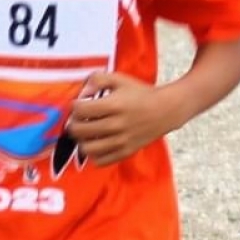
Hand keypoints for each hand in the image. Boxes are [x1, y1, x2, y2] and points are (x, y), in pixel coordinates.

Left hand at [65, 71, 184, 165]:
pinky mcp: (126, 152)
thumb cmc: (140, 93)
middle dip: (74, 124)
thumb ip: (97, 79)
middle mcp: (116, 125)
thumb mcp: (119, 79)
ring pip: (87, 149)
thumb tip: (82, 92)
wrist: (166, 110)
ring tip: (87, 133)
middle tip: (79, 120)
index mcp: (114, 105)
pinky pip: (101, 161)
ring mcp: (121, 141)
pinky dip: (94, 154)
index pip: (80, 110)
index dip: (74, 106)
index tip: (79, 105)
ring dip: (82, 141)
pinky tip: (98, 143)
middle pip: (80, 131)